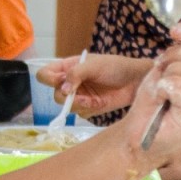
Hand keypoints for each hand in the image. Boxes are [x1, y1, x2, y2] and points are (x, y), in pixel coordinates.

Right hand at [37, 51, 153, 116]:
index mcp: (68, 67)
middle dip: (66, 96)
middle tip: (79, 93)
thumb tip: (63, 88)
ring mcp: (79, 96)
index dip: (49, 79)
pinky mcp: (88, 108)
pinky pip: (79, 114)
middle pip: (55, 94)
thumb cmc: (115, 67)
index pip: (45, 74)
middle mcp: (70, 82)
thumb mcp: (94, 65)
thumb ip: (76, 73)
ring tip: (92, 99)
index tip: (62, 81)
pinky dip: (87, 109)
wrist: (135, 82)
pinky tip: (99, 103)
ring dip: (78, 104)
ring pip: (66, 107)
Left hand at [121, 35, 180, 163]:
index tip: (174, 32)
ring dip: (167, 73)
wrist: (144, 133)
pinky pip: (178, 85)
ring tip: (163, 85)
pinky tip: (162, 99)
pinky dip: (162, 88)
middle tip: (162, 67)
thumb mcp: (177, 66)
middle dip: (176, 55)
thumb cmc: (161, 100)